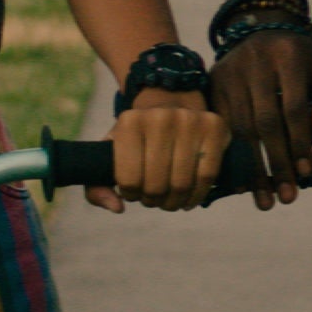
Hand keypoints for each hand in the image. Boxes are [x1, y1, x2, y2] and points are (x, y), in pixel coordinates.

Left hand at [88, 89, 229, 211]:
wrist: (171, 103)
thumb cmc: (138, 137)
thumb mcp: (111, 151)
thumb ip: (97, 184)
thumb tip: (117, 208)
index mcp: (129, 122)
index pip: (128, 179)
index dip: (131, 194)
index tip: (134, 191)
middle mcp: (159, 117)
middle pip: (156, 185)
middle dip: (154, 200)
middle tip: (154, 199)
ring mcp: (189, 120)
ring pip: (182, 184)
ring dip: (175, 202)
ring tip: (170, 200)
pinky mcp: (214, 127)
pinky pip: (207, 177)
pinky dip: (197, 196)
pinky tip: (189, 197)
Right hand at [208, 27, 311, 210]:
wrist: (265, 31)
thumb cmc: (309, 59)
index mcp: (289, 54)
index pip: (293, 106)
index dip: (300, 142)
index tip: (308, 173)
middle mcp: (255, 59)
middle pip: (264, 121)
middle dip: (277, 162)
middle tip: (288, 197)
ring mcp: (230, 70)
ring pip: (240, 128)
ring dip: (253, 168)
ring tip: (266, 199)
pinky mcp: (214, 82)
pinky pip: (222, 126)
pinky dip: (231, 156)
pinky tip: (240, 182)